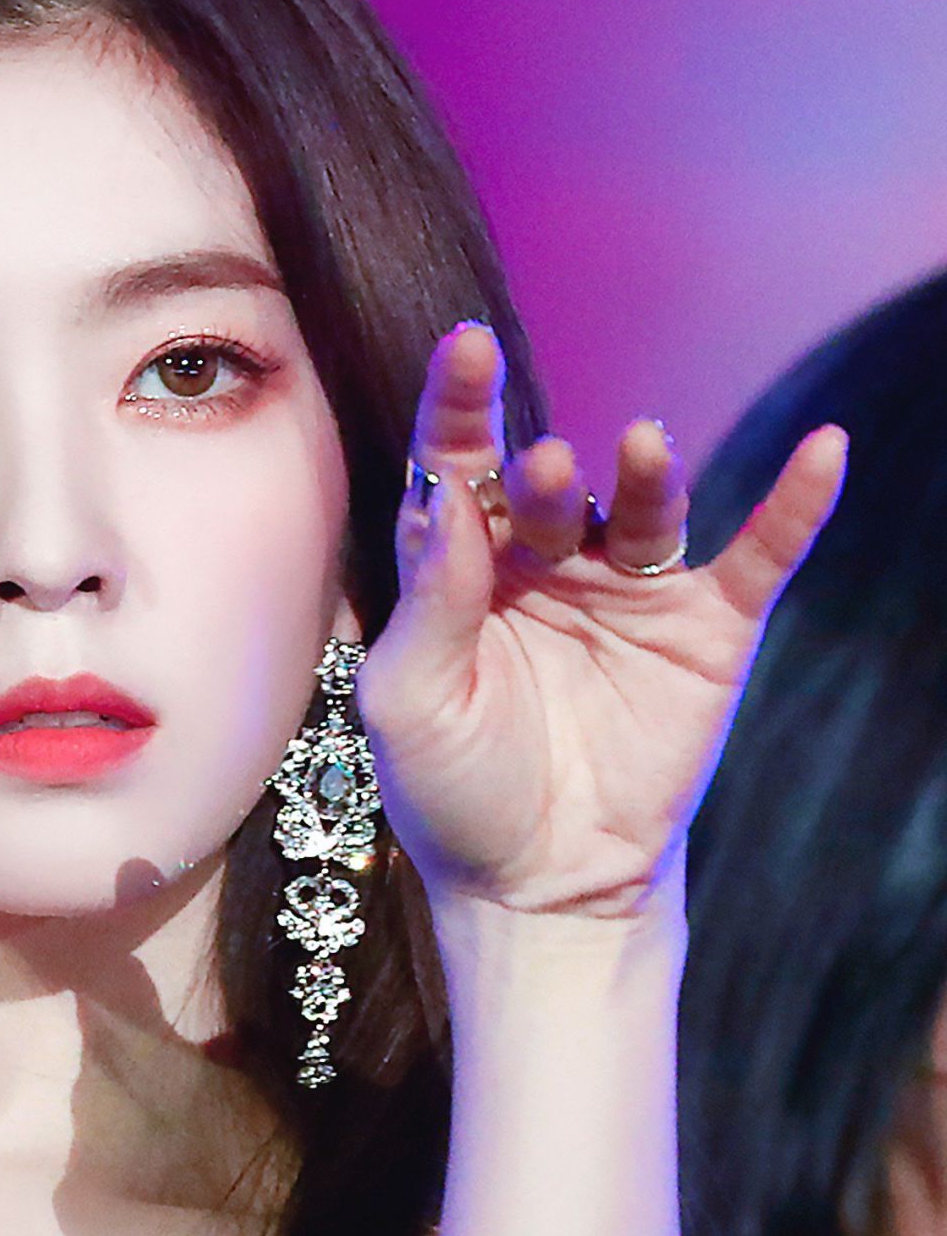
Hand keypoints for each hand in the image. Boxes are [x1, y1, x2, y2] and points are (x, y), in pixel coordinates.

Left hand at [356, 323, 846, 917]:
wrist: (537, 886)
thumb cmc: (453, 792)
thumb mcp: (411, 702)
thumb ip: (428, 600)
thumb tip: (448, 494)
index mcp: (466, 567)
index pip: (459, 466)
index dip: (460, 407)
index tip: (464, 349)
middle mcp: (549, 559)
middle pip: (548, 487)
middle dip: (541, 475)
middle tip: (538, 471)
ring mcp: (631, 590)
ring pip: (646, 509)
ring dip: (647, 476)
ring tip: (643, 447)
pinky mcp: (707, 630)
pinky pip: (759, 554)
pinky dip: (795, 504)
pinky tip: (824, 451)